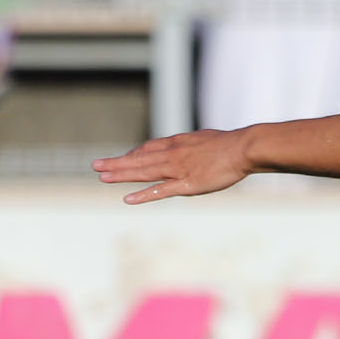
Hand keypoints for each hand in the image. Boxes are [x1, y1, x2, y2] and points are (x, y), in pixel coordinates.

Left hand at [92, 128, 253, 202]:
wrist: (244, 148)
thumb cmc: (231, 145)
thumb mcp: (207, 140)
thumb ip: (195, 146)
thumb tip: (194, 148)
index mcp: (178, 143)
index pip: (149, 148)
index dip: (132, 155)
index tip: (120, 160)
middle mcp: (172, 154)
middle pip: (139, 159)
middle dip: (116, 163)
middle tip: (95, 165)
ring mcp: (178, 169)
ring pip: (143, 172)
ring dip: (121, 174)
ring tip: (102, 176)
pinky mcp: (187, 184)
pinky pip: (160, 190)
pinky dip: (142, 195)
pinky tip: (127, 198)